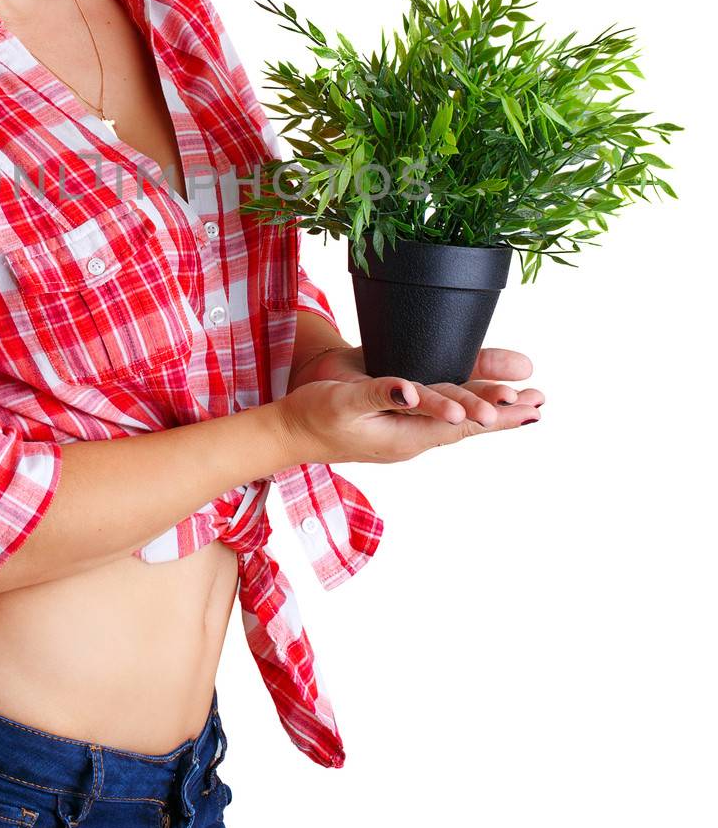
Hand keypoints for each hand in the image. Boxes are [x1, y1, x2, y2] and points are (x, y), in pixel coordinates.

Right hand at [278, 345, 544, 466]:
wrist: (289, 430)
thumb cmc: (315, 416)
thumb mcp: (345, 404)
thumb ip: (380, 395)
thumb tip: (411, 391)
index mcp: (406, 435)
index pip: (459, 423)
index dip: (492, 412)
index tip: (523, 406)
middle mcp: (413, 434)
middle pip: (465, 423)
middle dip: (502, 411)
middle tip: (538, 402)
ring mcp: (406, 426)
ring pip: (455, 416)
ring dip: (489, 408)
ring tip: (522, 403)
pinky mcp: (397, 416)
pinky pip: (437, 410)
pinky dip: (462, 406)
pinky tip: (473, 405)